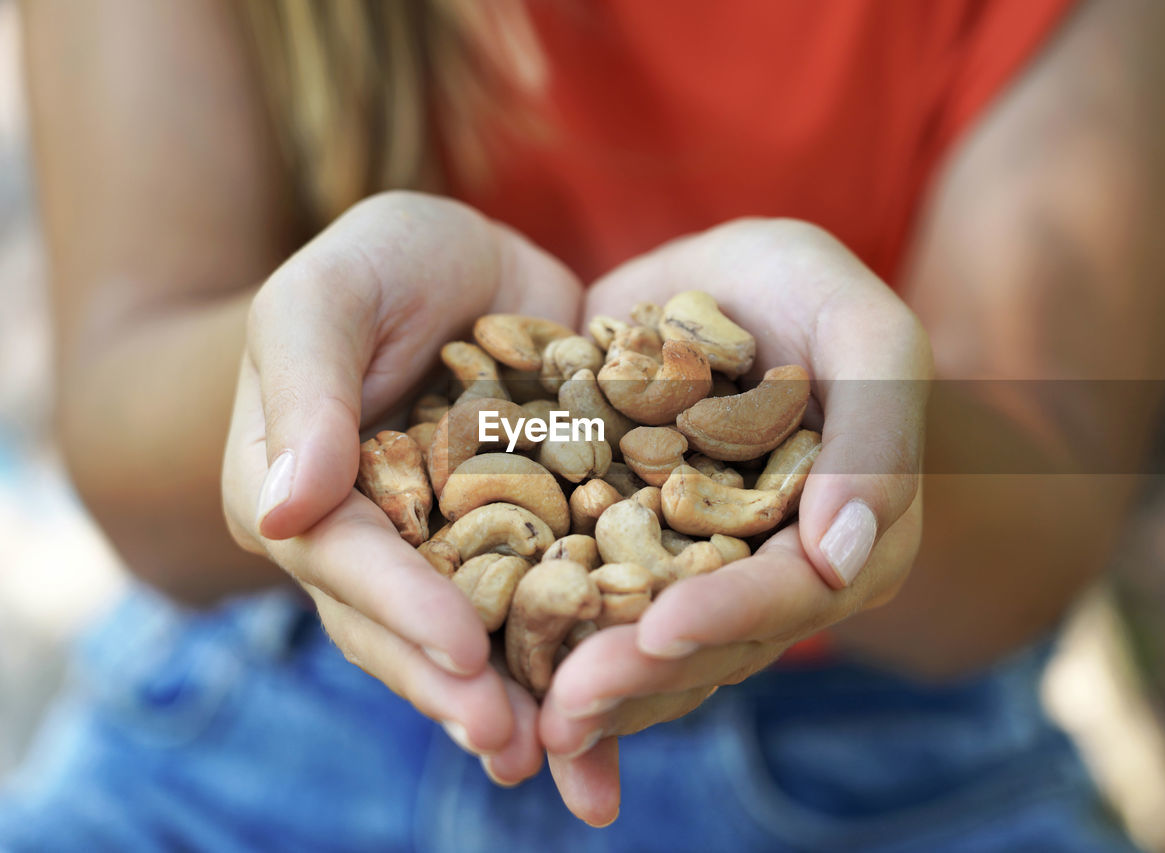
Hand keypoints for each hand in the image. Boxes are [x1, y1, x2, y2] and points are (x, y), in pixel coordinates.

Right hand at [222, 191, 580, 782]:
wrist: (465, 261)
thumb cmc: (379, 265)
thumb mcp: (328, 297)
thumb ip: (306, 391)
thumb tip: (282, 509)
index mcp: (306, 498)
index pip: (348, 562)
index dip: (402, 609)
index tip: (462, 654)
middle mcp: (379, 545)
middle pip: (411, 627)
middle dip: (460, 689)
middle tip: (515, 745)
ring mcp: (458, 551)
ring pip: (483, 635)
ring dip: (524, 699)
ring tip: (570, 760)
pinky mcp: (533, 538)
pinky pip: (553, 600)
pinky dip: (582, 653)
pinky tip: (623, 710)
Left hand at [537, 218, 931, 825]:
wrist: (718, 278)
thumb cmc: (808, 290)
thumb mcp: (862, 331)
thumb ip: (877, 430)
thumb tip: (843, 558)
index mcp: (843, 540)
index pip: (791, 593)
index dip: (728, 616)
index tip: (659, 632)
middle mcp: (768, 577)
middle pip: (710, 643)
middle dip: (640, 677)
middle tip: (566, 707)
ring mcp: (690, 574)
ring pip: (645, 649)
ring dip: (590, 689)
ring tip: (527, 724)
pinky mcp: (622, 554)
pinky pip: (588, 613)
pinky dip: (551, 654)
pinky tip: (504, 694)